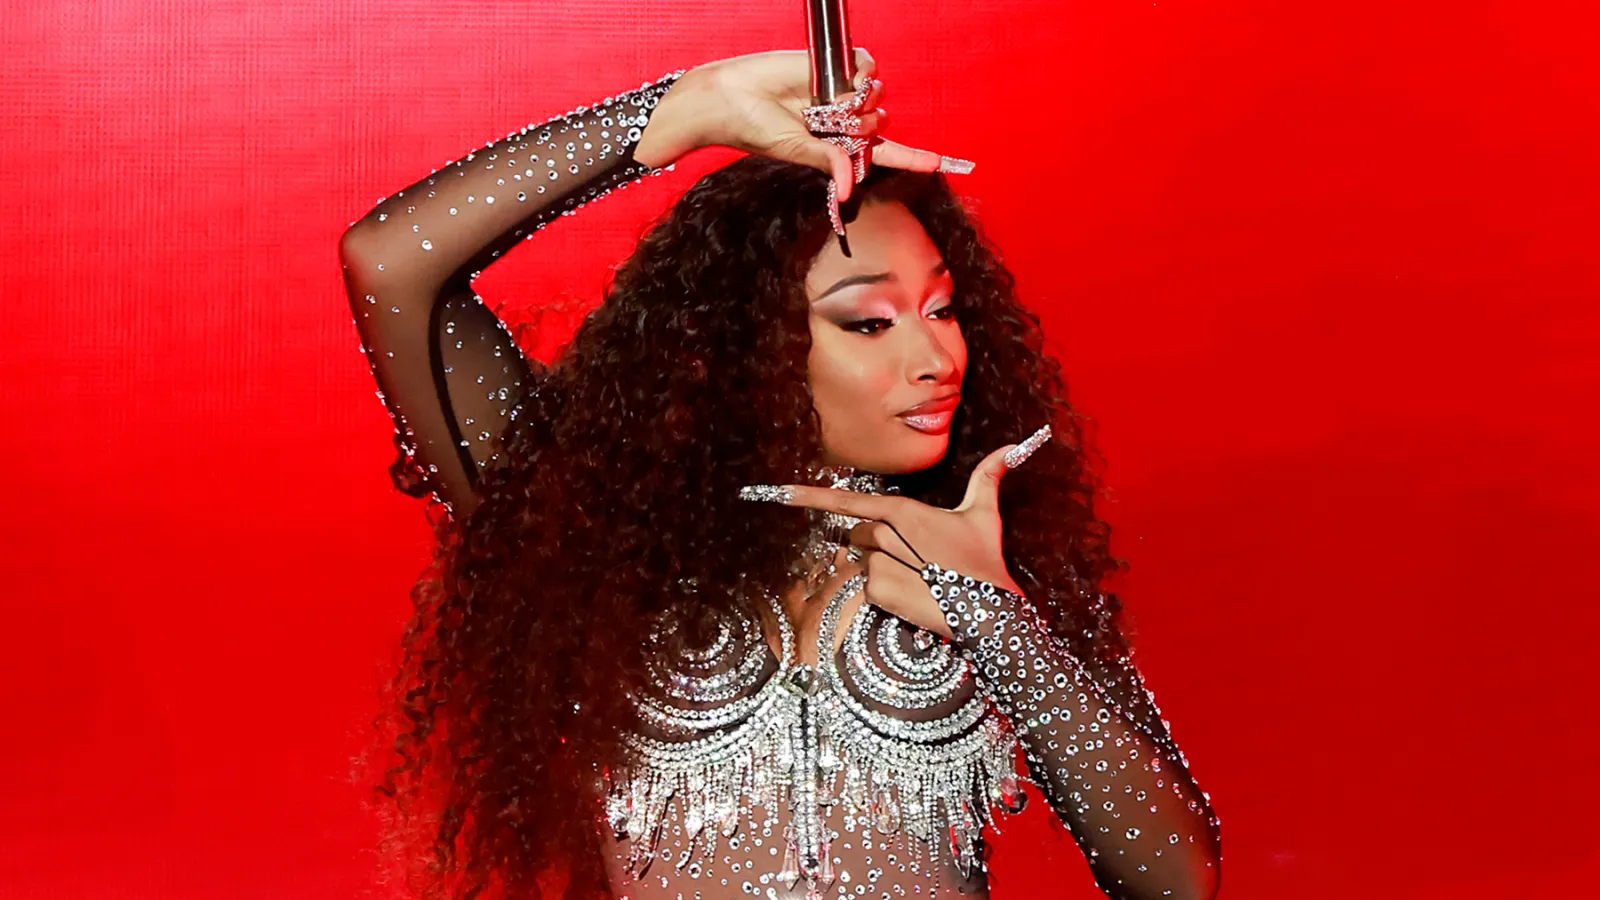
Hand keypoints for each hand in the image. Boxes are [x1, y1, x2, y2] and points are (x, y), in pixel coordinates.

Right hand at [635, 49, 960, 200]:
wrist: (729, 95)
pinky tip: (828, 79)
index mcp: (839, 148)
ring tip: (818, 100)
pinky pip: (866, 67)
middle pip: (882, 123)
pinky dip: (857, 72)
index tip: (952, 162)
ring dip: (856, 99)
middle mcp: (844, 121)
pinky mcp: (833, 66)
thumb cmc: (754, 129)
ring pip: (877, 95)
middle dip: (863, 126)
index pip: (888, 153)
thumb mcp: (794, 150)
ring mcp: (840, 93)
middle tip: (825, 122)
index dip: (919, 157)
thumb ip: (826, 160)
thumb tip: (852, 183)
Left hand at [763, 445, 1024, 638]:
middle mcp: (886, 534)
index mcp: (903, 510)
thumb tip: (1013, 446)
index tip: (774, 492)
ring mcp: (879, 563)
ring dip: (883, 569)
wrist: (989, 611)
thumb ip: (988, 476)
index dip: (807, 495)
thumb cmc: (984, 560)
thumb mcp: (984, 515)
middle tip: (918, 560)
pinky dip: (885, 592)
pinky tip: (912, 594)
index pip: (847, 499)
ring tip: (920, 578)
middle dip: (879, 546)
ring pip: (863, 561)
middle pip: (859, 535)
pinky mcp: (878, 591)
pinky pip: (867, 587)